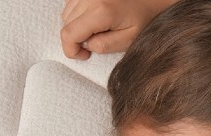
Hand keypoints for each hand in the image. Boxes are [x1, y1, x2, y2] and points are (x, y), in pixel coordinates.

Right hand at [60, 0, 177, 58]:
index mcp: (100, 12)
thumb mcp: (128, 39)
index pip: (68, 34)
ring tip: (96, 29)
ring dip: (77, 25)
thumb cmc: (144, 18)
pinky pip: (72, 3)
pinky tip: (94, 18)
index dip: (71, 50)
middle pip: (66, 24)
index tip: (84, 55)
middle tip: (95, 42)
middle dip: (77, 38)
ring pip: (67, 13)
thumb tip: (87, 45)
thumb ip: (104, 45)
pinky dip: (78, 14)